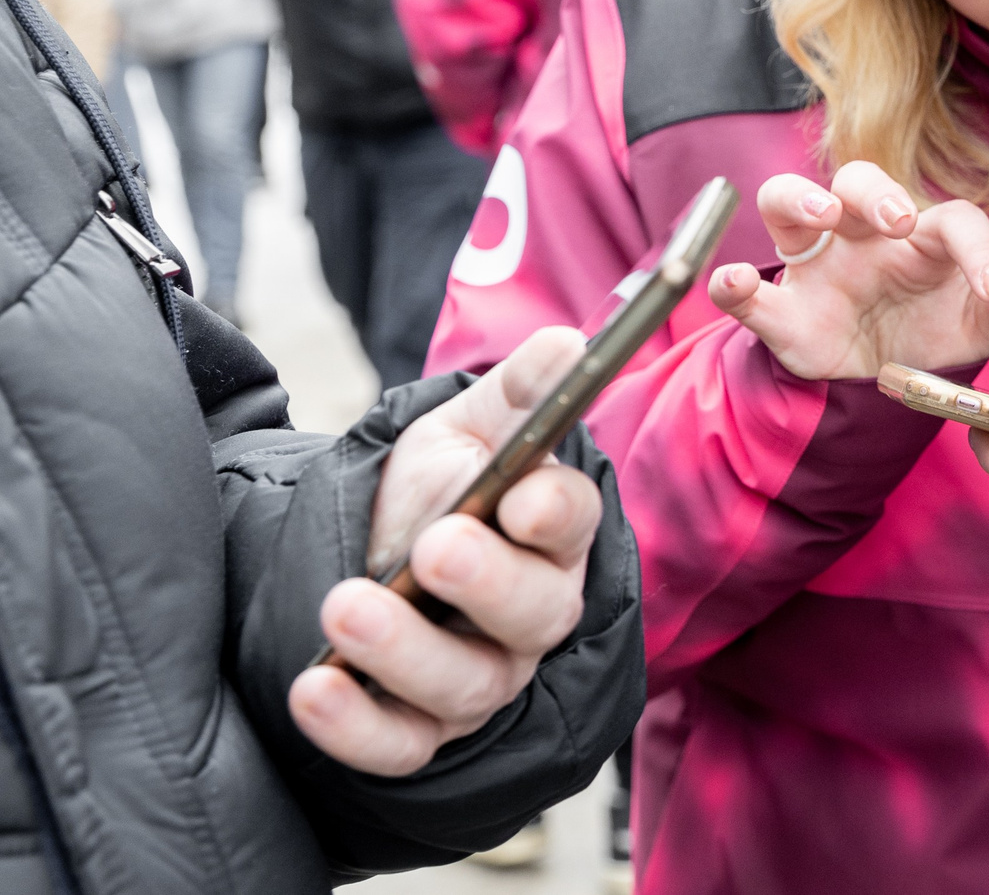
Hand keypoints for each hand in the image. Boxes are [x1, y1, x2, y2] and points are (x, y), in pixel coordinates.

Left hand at [288, 327, 602, 775]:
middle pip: (533, 614)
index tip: (523, 498)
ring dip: (404, 650)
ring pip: (464, 685)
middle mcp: (530, 614)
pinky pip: (398, 746)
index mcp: (553, 534)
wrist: (365, 551)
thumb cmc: (435, 489)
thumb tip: (566, 344)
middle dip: (484, 582)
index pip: (573, 524)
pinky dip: (356, 726)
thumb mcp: (466, 428)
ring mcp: (479, 678)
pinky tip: (314, 686)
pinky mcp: (419, 730)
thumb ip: (516, 392)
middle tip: (434, 547)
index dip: (555, 514)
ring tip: (345, 605)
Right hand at [707, 165, 988, 380]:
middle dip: (874, 191)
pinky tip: (730, 282)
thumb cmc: (932, 334)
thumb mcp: (980, 324)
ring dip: (798, 200)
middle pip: (858, 180)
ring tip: (820, 218)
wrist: (878, 387)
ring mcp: (816, 265)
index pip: (951, 218)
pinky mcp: (780, 309)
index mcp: (922, 238)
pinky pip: (746, 289)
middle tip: (897, 222)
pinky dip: (730, 282)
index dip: (980, 248)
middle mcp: (864, 236)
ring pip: (787, 202)